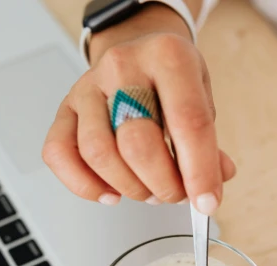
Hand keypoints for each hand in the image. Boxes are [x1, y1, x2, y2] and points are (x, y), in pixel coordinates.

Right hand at [41, 6, 234, 214]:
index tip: (207, 202)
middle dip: (163, 184)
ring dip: (129, 187)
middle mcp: (122, 66)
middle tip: (176, 195)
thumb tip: (216, 180)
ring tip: (149, 192)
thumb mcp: (201, 98)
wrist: (138, 52)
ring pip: (98, 153)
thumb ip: (208, 142)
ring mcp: (87, 87)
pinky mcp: (64, 109)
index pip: (187, 121)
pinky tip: (112, 193)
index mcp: (167, 56)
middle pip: (137, 142)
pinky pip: (60, 155)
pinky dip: (85, 185)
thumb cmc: (169, 80)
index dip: (199, 171)